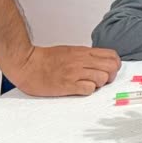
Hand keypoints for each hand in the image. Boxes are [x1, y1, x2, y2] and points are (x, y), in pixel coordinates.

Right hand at [6, 45, 120, 96]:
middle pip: (111, 67)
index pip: (111, 55)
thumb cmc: (46, 59)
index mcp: (83, 52)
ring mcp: (75, 73)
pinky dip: (88, 91)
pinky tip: (80, 89)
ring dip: (99, 84)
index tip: (109, 70)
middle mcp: (82, 61)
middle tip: (102, 80)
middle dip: (111, 75)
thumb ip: (86, 57)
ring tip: (89, 85)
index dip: (114, 65)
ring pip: (102, 78)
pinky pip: (88, 89)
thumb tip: (100, 63)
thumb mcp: (70, 51)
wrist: (27, 64)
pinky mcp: (67, 85)